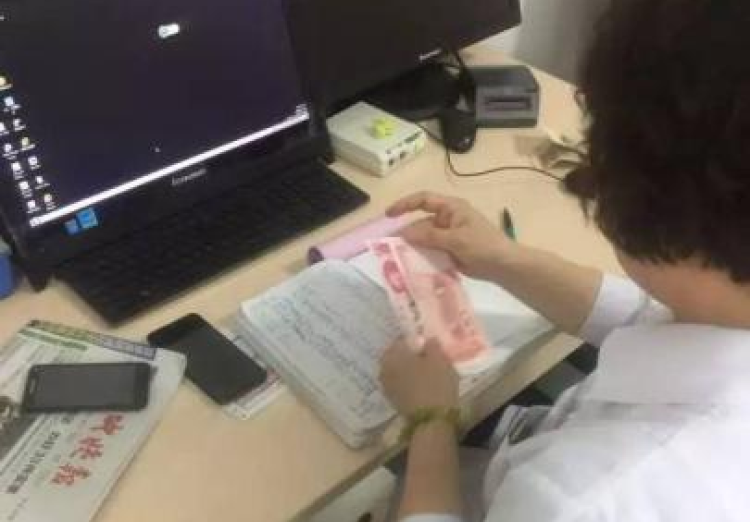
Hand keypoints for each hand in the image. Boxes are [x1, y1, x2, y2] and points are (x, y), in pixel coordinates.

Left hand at [380, 339, 458, 415]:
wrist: (431, 420)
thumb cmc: (435, 383)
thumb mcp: (439, 359)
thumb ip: (432, 346)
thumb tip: (427, 340)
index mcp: (392, 356)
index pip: (400, 341)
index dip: (413, 340)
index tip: (425, 342)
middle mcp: (384, 369)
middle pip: (397, 357)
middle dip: (409, 355)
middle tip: (426, 356)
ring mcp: (387, 387)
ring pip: (398, 371)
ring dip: (408, 369)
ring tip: (426, 371)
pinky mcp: (394, 401)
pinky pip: (400, 384)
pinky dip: (409, 382)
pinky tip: (422, 384)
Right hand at [388, 191, 514, 280]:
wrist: (504, 266)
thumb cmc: (483, 245)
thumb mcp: (456, 239)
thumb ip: (429, 236)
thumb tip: (404, 234)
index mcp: (451, 208)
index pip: (423, 200)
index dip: (405, 204)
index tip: (389, 215)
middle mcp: (447, 219)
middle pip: (421, 223)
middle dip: (407, 233)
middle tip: (389, 247)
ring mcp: (448, 236)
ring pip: (424, 239)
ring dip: (413, 247)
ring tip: (397, 258)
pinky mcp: (449, 251)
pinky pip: (430, 251)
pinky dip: (421, 256)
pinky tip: (411, 265)